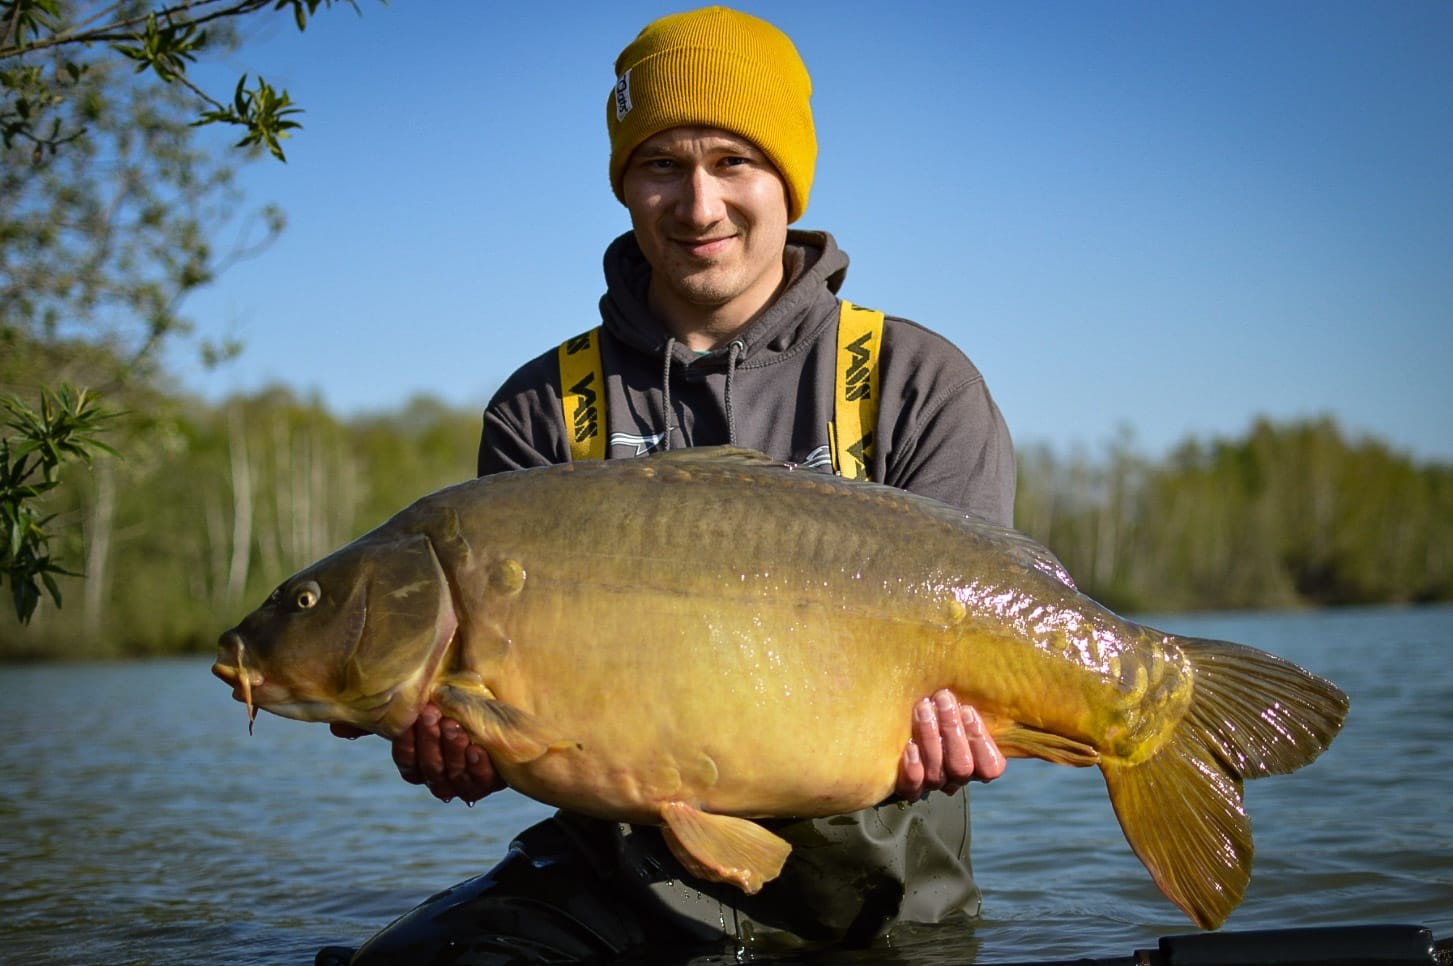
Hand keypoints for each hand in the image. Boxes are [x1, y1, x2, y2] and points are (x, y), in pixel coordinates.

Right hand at [330, 704, 504, 804]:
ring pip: (452, 776)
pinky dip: (476, 766)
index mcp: (420, 764)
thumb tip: (336, 728)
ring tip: (455, 726)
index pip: (407, 764)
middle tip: (432, 714)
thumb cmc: (451, 706)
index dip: (406, 746)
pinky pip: (479, 782)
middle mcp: (440, 776)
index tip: (408, 721)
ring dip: (451, 751)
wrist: (500, 708)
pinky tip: (476, 748)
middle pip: (429, 769)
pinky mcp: (489, 781)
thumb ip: (384, 716)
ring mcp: (465, 781)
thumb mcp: (420, 705)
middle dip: (429, 742)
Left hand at [894, 688, 1004, 799]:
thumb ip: (970, 705)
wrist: (901, 722)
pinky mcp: (908, 789)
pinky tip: (909, 747)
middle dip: (952, 730)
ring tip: (923, 708)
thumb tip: (992, 674)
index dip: (980, 740)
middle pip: (961, 767)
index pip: (990, 766)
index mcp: (978, 762)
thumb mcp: (958, 705)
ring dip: (930, 738)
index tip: (967, 710)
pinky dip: (913, 769)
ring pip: (937, 774)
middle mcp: (957, 778)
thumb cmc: (937, 708)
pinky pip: (912, 788)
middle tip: (942, 699)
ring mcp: (933, 785)